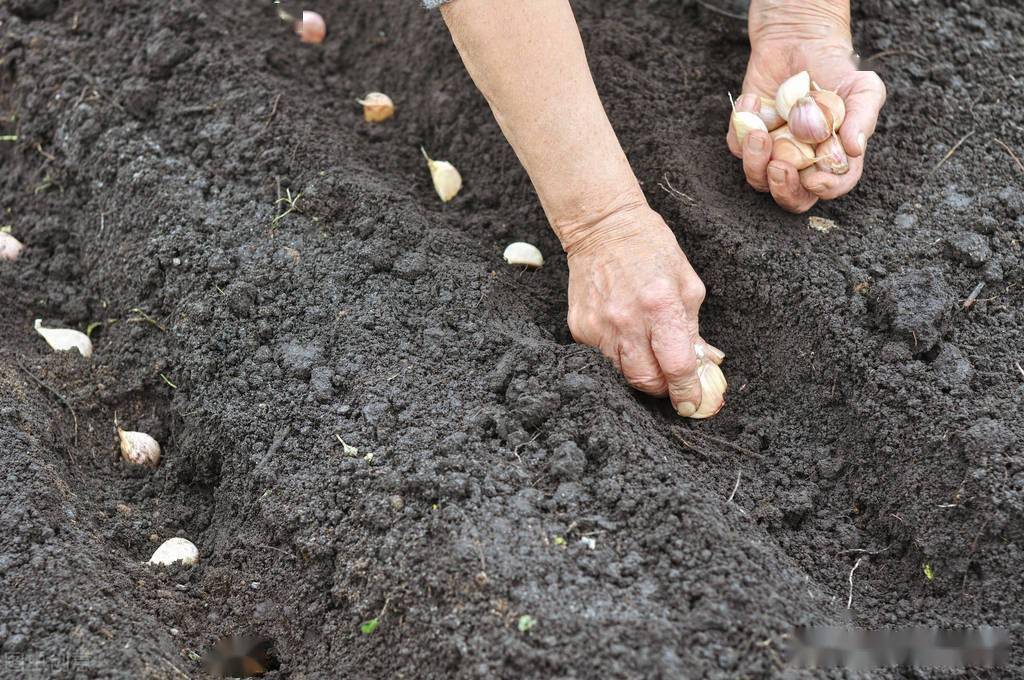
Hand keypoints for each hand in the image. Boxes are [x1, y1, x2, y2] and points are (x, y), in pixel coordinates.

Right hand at [562, 200, 724, 417]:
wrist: (602, 228)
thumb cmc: (651, 249)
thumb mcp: (687, 284)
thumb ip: (694, 328)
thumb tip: (704, 364)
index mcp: (660, 306)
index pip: (677, 366)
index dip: (687, 391)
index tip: (692, 403)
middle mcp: (626, 321)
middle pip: (646, 380)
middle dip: (663, 387)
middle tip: (672, 380)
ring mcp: (598, 326)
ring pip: (622, 375)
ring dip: (640, 373)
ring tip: (649, 354)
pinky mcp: (579, 328)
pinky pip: (602, 359)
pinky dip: (618, 357)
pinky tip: (625, 336)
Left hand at [726, 0, 885, 211]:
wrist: (800, 42)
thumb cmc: (836, 69)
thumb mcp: (863, 87)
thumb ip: (863, 117)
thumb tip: (855, 149)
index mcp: (832, 159)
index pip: (832, 186)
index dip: (825, 189)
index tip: (814, 179)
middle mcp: (801, 163)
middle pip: (791, 197)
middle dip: (783, 190)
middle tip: (779, 167)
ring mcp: (772, 152)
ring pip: (757, 178)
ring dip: (754, 161)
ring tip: (758, 132)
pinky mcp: (747, 137)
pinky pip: (735, 146)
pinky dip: (740, 126)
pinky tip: (753, 100)